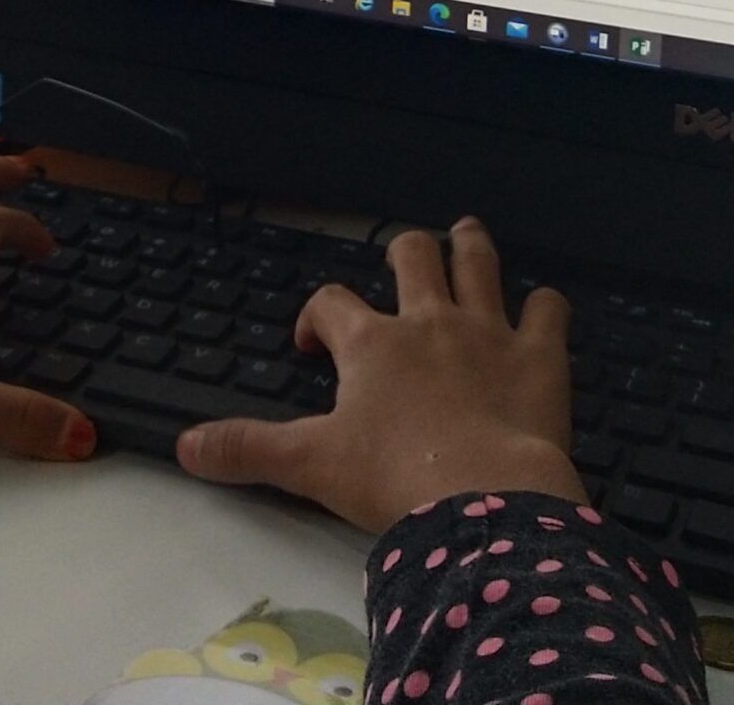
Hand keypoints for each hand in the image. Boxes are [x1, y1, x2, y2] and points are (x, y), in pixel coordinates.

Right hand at [175, 216, 581, 533]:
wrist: (484, 499)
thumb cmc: (395, 479)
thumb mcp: (310, 466)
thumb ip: (249, 449)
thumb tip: (184, 446)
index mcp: (372, 345)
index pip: (332, 303)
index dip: (317, 315)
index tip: (314, 343)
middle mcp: (428, 321)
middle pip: (413, 256)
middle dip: (405, 252)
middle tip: (404, 261)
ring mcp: (489, 332)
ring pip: (479, 263)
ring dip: (471, 245)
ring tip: (466, 234)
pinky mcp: (540, 356)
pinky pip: (549, 310)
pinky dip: (547, 305)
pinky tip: (544, 310)